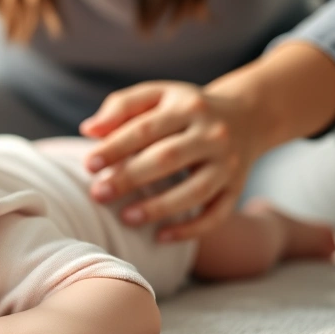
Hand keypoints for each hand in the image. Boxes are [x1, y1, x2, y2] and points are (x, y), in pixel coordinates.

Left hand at [80, 81, 260, 240]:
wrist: (246, 116)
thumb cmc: (183, 109)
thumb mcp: (156, 96)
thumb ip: (121, 107)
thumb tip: (89, 129)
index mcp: (187, 107)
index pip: (145, 128)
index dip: (115, 147)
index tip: (88, 165)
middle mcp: (212, 135)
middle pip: (168, 158)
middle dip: (130, 178)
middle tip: (98, 194)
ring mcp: (228, 163)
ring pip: (195, 191)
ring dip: (159, 207)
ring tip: (125, 218)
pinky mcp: (236, 188)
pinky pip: (216, 215)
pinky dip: (190, 229)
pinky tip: (160, 238)